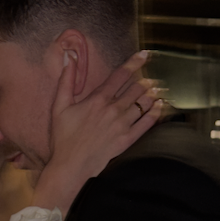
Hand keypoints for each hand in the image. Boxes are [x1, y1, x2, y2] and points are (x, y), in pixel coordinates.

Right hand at [38, 51, 165, 207]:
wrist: (71, 165)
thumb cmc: (63, 137)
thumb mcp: (59, 106)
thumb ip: (66, 80)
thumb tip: (68, 57)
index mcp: (98, 99)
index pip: (120, 75)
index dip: (134, 62)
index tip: (144, 55)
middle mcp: (113, 110)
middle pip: (136, 88)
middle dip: (146, 80)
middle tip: (151, 77)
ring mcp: (122, 125)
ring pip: (144, 103)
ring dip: (152, 93)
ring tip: (157, 88)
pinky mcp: (127, 139)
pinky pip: (147, 122)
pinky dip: (156, 112)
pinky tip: (160, 105)